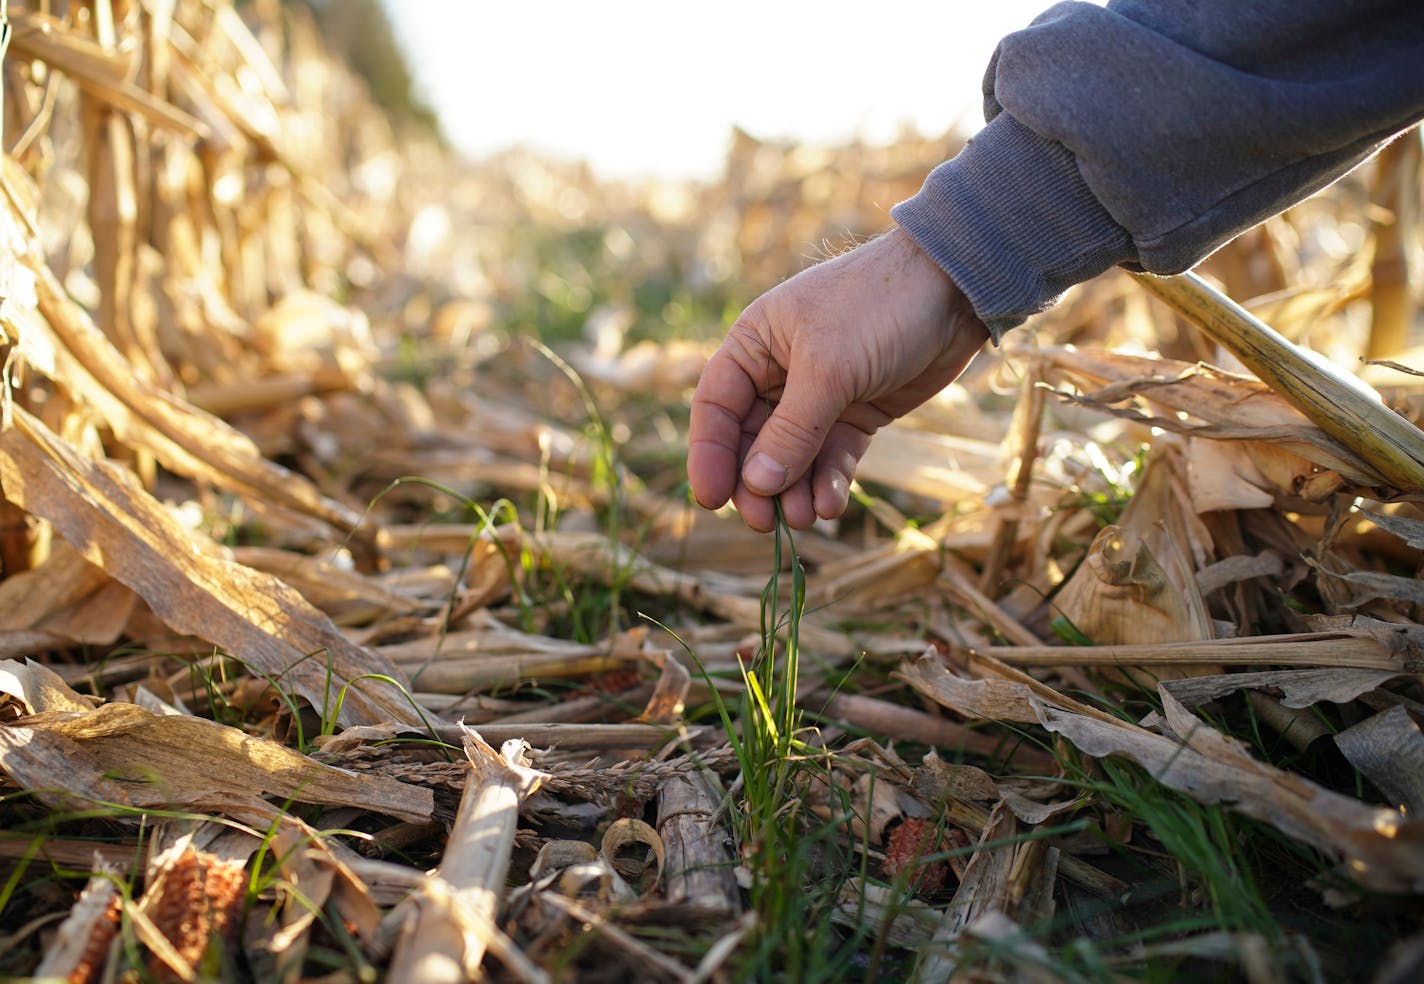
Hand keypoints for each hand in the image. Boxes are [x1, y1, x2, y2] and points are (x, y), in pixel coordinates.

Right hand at [688, 226, 989, 531]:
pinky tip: (832, 505)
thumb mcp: (828, 369)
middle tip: (764, 523)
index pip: (715, 408)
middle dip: (756, 484)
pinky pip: (832, 456)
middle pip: (751, 441)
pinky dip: (829, 481)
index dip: (709, 456)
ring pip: (793, 457)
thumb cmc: (879, 306)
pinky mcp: (856, 413)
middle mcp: (778, 373)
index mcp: (754, 345)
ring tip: (805, 519)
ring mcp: (819, 396)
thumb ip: (792, 431)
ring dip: (794, 491)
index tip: (712, 500)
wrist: (955, 287)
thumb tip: (755, 486)